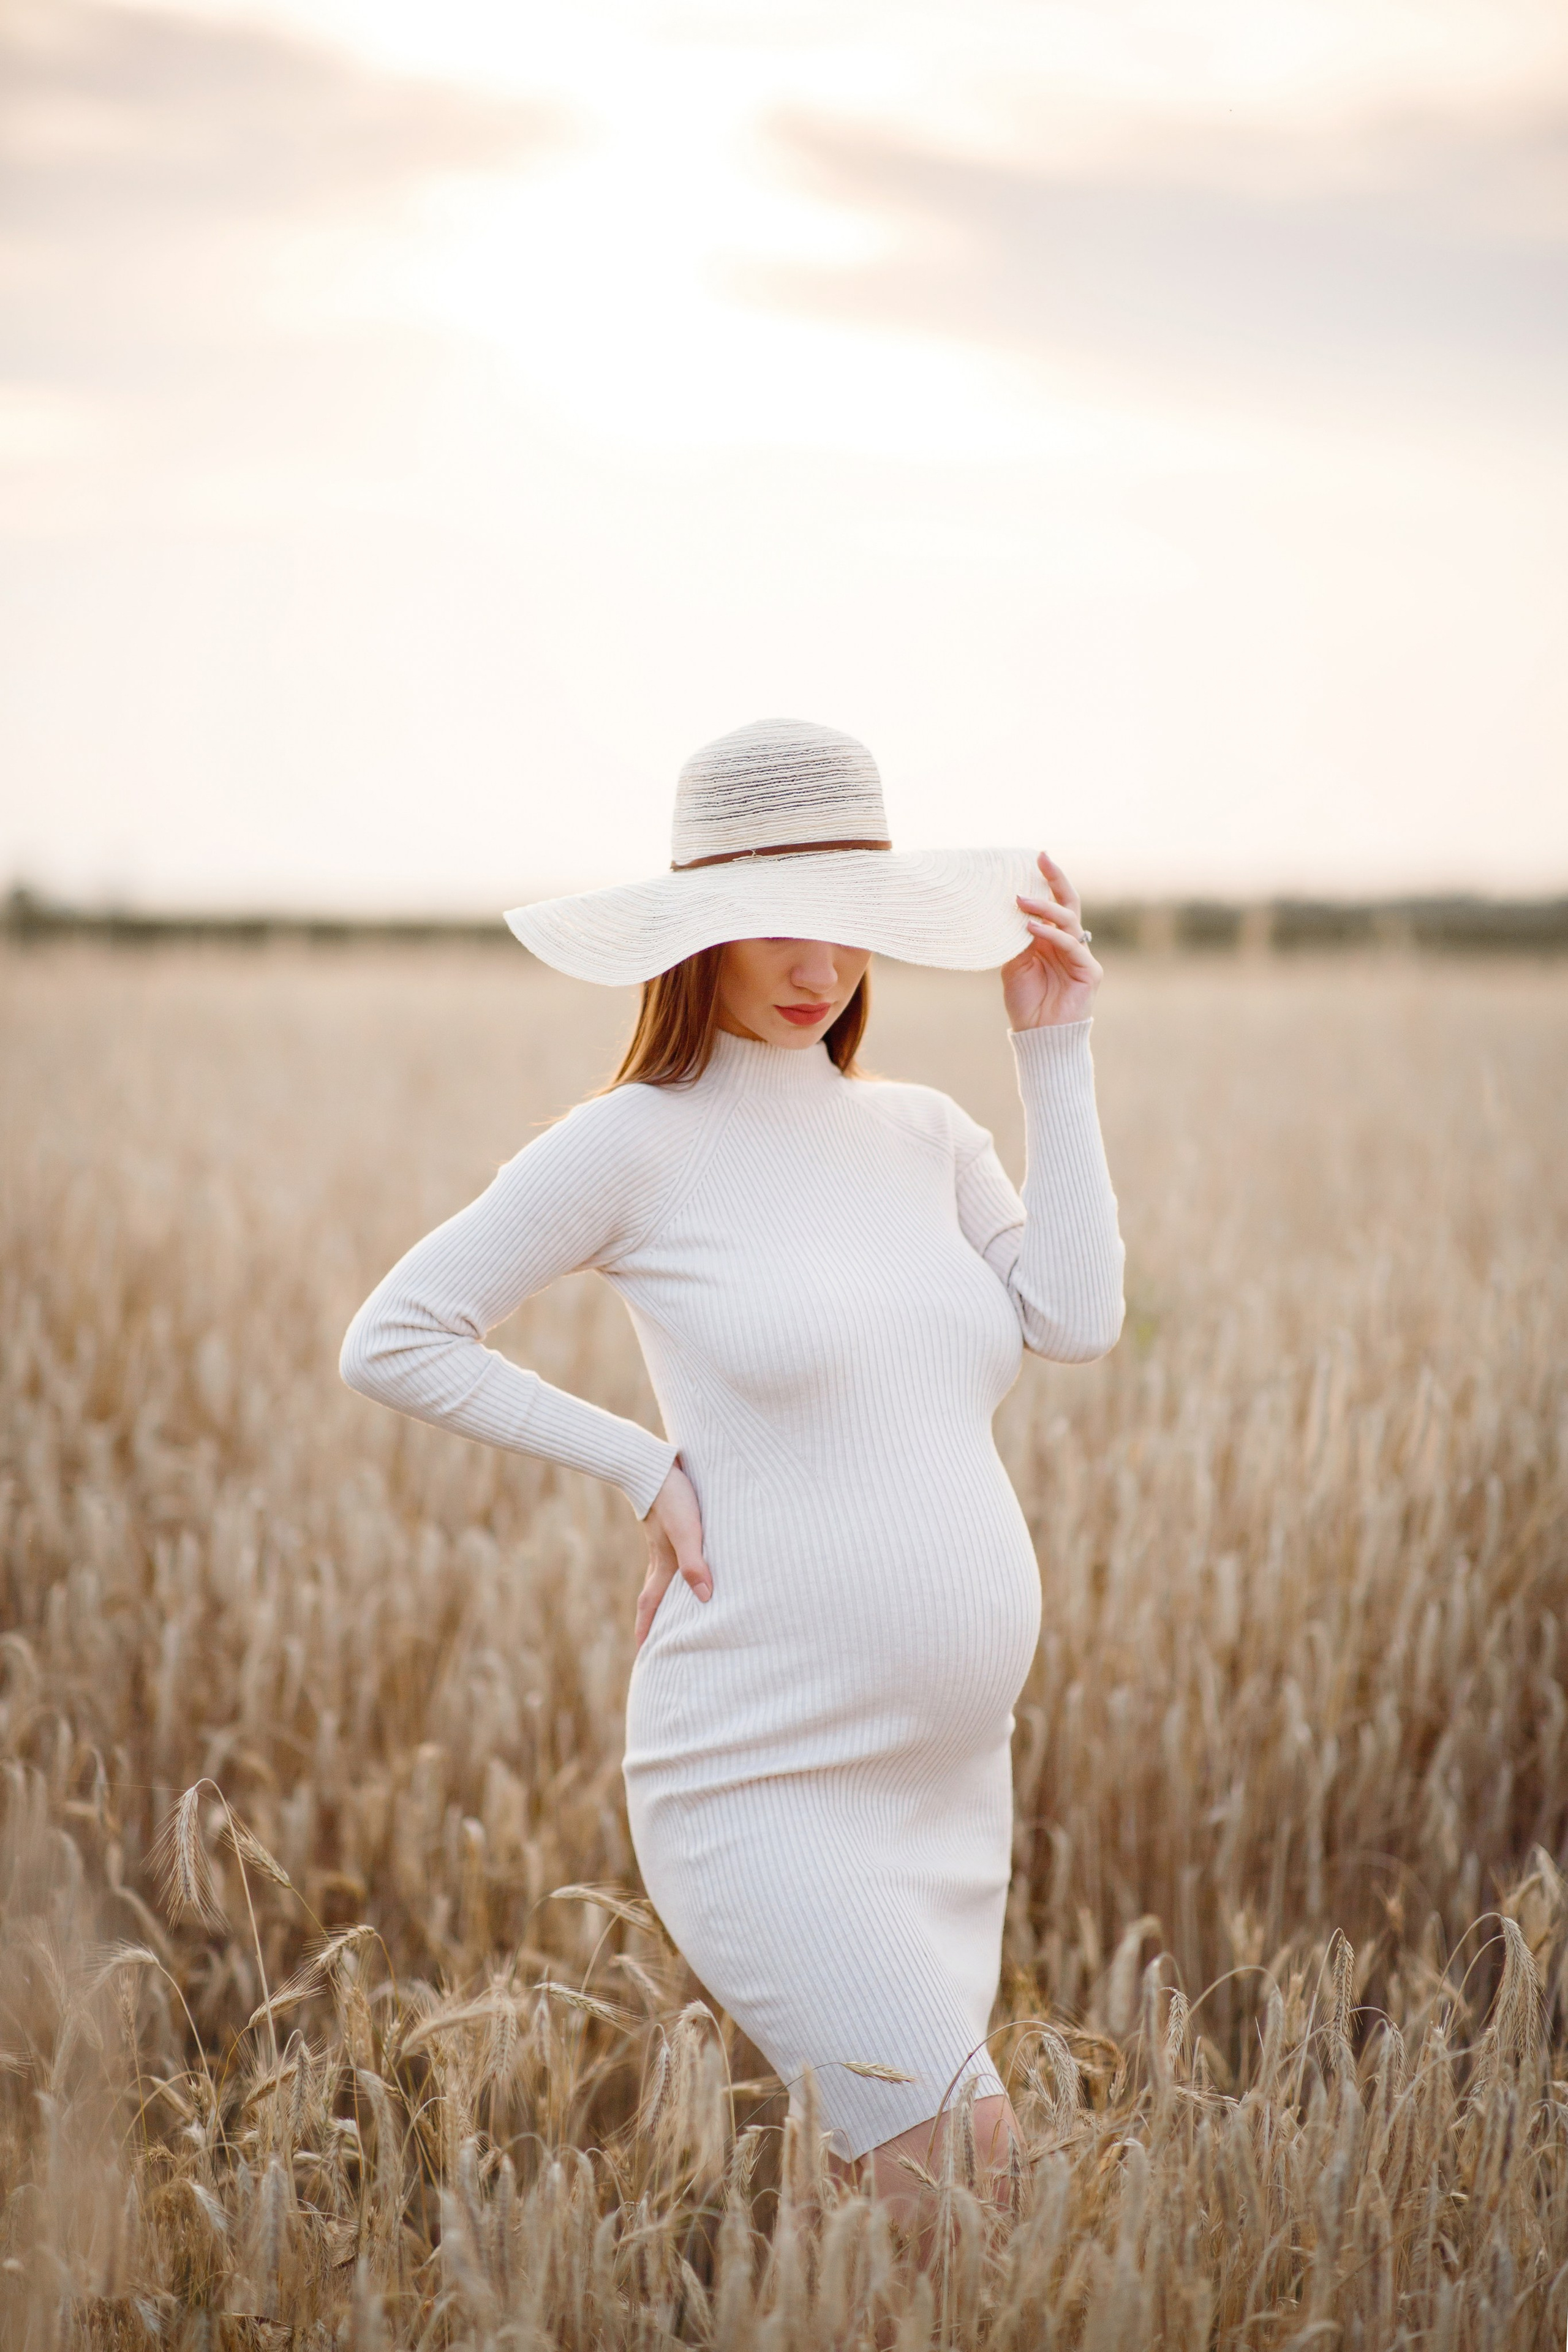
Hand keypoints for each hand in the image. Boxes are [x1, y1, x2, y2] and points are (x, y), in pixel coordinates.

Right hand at [635, 1462, 710, 1649]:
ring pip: (664, 1576)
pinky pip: (674, 1556)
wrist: (654, 1464)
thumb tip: (704, 1598)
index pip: (651, 1604)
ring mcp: (664, 1540)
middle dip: (655, 1619)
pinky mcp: (671, 1524)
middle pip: (655, 1595)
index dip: (647, 1629)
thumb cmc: (673, 1498)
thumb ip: (695, 1563)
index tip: (643, 1653)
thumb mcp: (688, 1531)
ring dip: (667, 1595)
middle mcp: (661, 1556)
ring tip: (675, 1609)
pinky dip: (679, 1570)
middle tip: (655, 1640)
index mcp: (663, 1563)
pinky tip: (689, 1564)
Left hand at [1001, 851, 1102, 1029]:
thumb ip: (1017, 940)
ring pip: (1068, 922)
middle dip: (1056, 880)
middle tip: (1041, 860)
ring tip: (1021, 901)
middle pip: (1068, 904)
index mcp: (1052, 940)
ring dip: (1044, 908)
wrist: (1039, 1036)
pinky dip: (1051, 935)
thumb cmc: (1027, 1003)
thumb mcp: (1014, 966)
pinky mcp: (1089, 971)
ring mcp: (1081, 956)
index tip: (1036, 857)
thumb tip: (1010, 912)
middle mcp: (1069, 944)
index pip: (1053, 904)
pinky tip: (1031, 928)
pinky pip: (1071, 946)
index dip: (1048, 882)